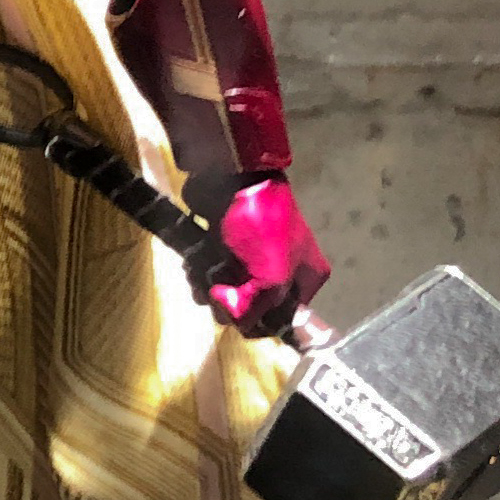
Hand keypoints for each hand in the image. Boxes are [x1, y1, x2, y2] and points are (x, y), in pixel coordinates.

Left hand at [201, 174, 328, 339]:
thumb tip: (232, 316)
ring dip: (208, 288)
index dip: (259, 322)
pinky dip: (200, 272)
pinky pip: (211, 274)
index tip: (240, 314)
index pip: (286, 319)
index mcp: (307, 277)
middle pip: (252, 308)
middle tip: (215, 290)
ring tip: (200, 273)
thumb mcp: (270, 278)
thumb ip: (256, 309)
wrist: (232, 178)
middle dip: (228, 302)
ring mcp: (254, 259)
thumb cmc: (261, 227)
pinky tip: (193, 264)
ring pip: (227, 292)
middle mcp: (285, 270)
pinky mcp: (227, 247)